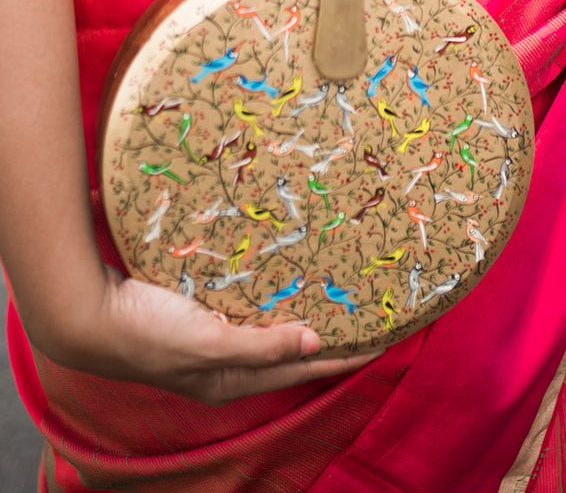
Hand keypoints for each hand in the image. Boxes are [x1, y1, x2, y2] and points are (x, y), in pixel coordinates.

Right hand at [46, 267, 376, 405]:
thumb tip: (315, 343)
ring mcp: (215, 338)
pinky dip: (274, 299)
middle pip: (293, 351)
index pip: (302, 369)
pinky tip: (288, 282)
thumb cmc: (147, 333)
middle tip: (368, 318)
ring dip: (305, 316)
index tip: (381, 343)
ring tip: (339, 300)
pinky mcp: (202, 313)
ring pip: (273, 328)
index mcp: (231, 379)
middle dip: (332, 338)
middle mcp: (228, 363)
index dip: (342, 357)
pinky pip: (251, 308)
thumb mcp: (208, 344)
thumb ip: (261, 345)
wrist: (88, 314)